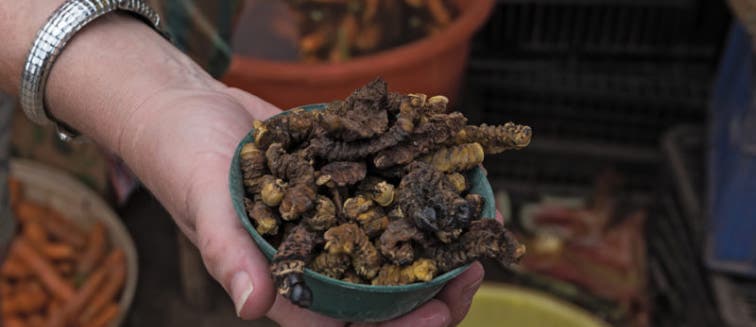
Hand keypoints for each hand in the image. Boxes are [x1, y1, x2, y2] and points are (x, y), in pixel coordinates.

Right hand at [117, 83, 488, 325]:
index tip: (438, 313)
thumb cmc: (182, 157)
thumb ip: (227, 251)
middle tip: (472, 270)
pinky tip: (452, 186)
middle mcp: (311, 259)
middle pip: (380, 293)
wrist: (188, 107)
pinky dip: (419, 200)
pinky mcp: (341, 188)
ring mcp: (330, 223)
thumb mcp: (202, 200)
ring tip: (476, 230)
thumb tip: (250, 305)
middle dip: (432, 291)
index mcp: (280, 279)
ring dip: (436, 247)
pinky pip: (385, 203)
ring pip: (392, 250)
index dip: (395, 326)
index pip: (343, 322)